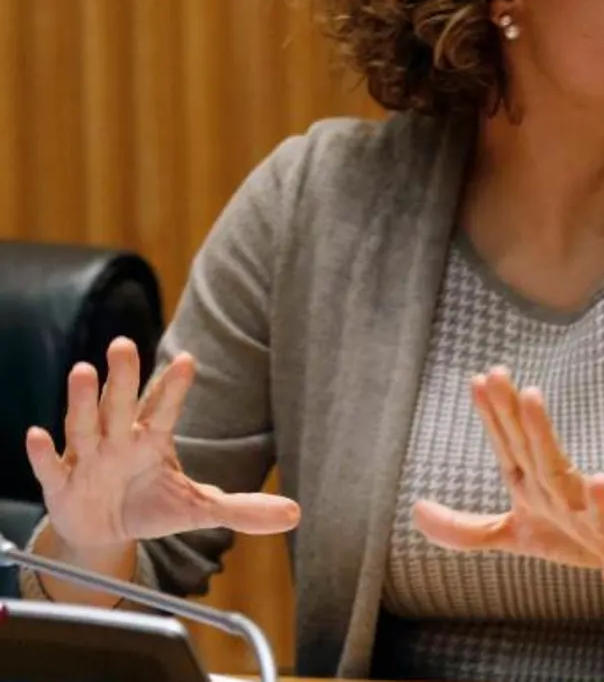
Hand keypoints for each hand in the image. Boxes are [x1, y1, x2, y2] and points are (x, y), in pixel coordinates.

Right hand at [22, 337, 301, 549]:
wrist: (108, 532)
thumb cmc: (151, 505)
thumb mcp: (198, 508)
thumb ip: (243, 507)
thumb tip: (294, 513)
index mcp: (153, 439)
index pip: (165, 408)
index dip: (174, 386)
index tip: (187, 360)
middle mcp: (119, 440)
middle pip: (121, 403)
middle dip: (123, 376)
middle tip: (124, 344)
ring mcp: (87, 458)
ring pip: (83, 423)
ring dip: (82, 399)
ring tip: (82, 370)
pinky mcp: (61, 483)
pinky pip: (50, 466)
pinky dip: (41, 453)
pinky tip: (36, 434)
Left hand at [413, 366, 603, 569]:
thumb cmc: (575, 537)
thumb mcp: (513, 535)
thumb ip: (464, 529)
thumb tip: (415, 509)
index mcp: (533, 483)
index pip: (507, 444)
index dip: (491, 414)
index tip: (476, 379)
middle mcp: (555, 487)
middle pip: (527, 444)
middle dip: (511, 408)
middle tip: (496, 371)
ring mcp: (582, 506)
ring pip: (558, 467)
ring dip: (545, 434)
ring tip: (532, 397)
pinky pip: (602, 514)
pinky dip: (601, 498)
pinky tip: (599, 479)